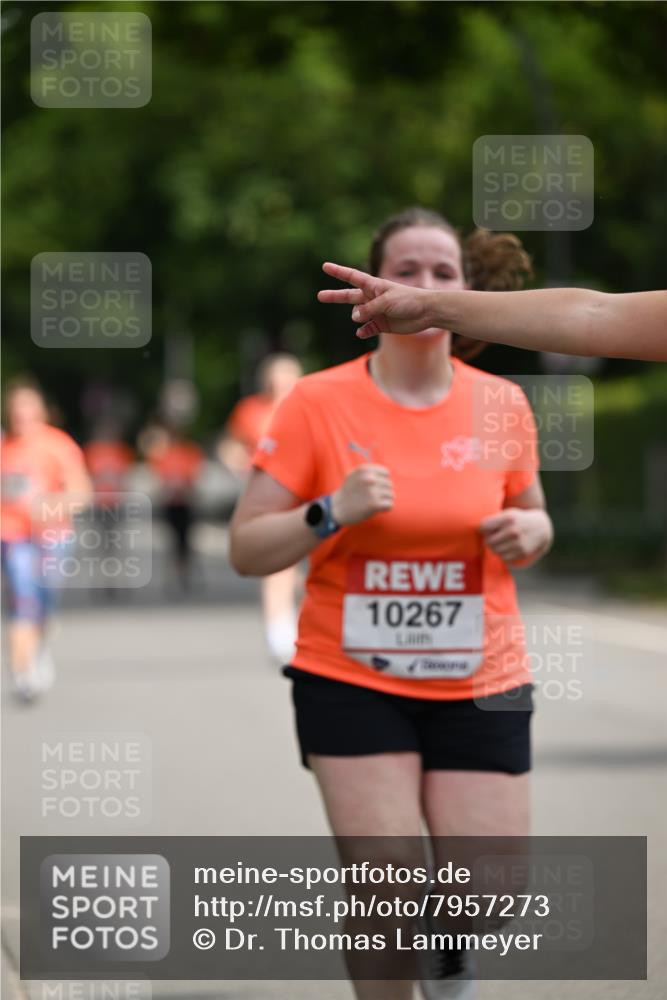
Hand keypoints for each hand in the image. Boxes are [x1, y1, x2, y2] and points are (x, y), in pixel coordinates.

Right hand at [317, 262, 439, 337]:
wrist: (426, 312)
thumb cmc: (408, 300)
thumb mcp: (386, 301)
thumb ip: (369, 309)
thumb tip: (354, 317)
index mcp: (373, 285)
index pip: (351, 277)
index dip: (338, 272)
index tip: (325, 266)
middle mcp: (372, 297)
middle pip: (348, 296)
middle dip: (334, 296)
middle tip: (319, 296)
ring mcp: (376, 311)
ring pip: (357, 315)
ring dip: (358, 317)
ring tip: (366, 317)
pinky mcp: (381, 324)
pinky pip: (366, 329)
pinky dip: (363, 331)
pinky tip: (362, 332)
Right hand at [331, 465, 393, 525]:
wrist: (337, 508)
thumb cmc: (348, 492)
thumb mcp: (354, 475)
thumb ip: (369, 472)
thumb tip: (386, 473)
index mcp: (364, 470)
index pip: (386, 473)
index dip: (382, 481)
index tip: (375, 487)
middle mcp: (369, 479)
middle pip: (389, 485)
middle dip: (384, 492)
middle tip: (373, 498)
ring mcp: (372, 491)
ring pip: (391, 495)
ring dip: (385, 500)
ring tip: (375, 503)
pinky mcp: (374, 504)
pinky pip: (390, 505)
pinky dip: (386, 508)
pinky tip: (378, 509)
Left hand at [480, 508, 552, 565]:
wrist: (541, 527)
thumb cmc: (518, 519)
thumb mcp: (507, 513)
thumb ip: (493, 521)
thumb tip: (478, 532)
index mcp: (508, 518)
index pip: (484, 527)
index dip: (484, 528)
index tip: (489, 528)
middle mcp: (513, 531)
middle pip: (488, 541)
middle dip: (488, 539)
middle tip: (494, 537)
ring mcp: (518, 543)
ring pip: (495, 551)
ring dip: (495, 548)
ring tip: (500, 542)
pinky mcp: (523, 553)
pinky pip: (504, 558)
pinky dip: (503, 554)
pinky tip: (507, 548)